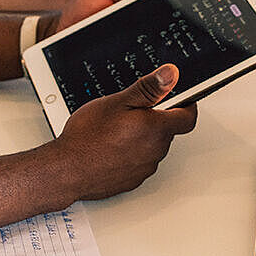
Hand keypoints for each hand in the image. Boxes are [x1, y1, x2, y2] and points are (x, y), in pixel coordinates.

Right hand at [55, 64, 196, 200]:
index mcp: (156, 128)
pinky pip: (140, 162)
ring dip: (143, 137)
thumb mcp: (118, 101)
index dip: (187, 104)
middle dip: (156, 118)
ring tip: (116, 129)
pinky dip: (131, 153)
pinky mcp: (133, 180)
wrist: (67, 170)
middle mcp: (155, 150)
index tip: (179, 97)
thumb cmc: (88, 136)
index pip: (188, 117)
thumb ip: (149, 88)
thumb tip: (171, 75)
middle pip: (168, 130)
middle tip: (132, 110)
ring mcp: (144, 168)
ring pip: (153, 146)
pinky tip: (111, 146)